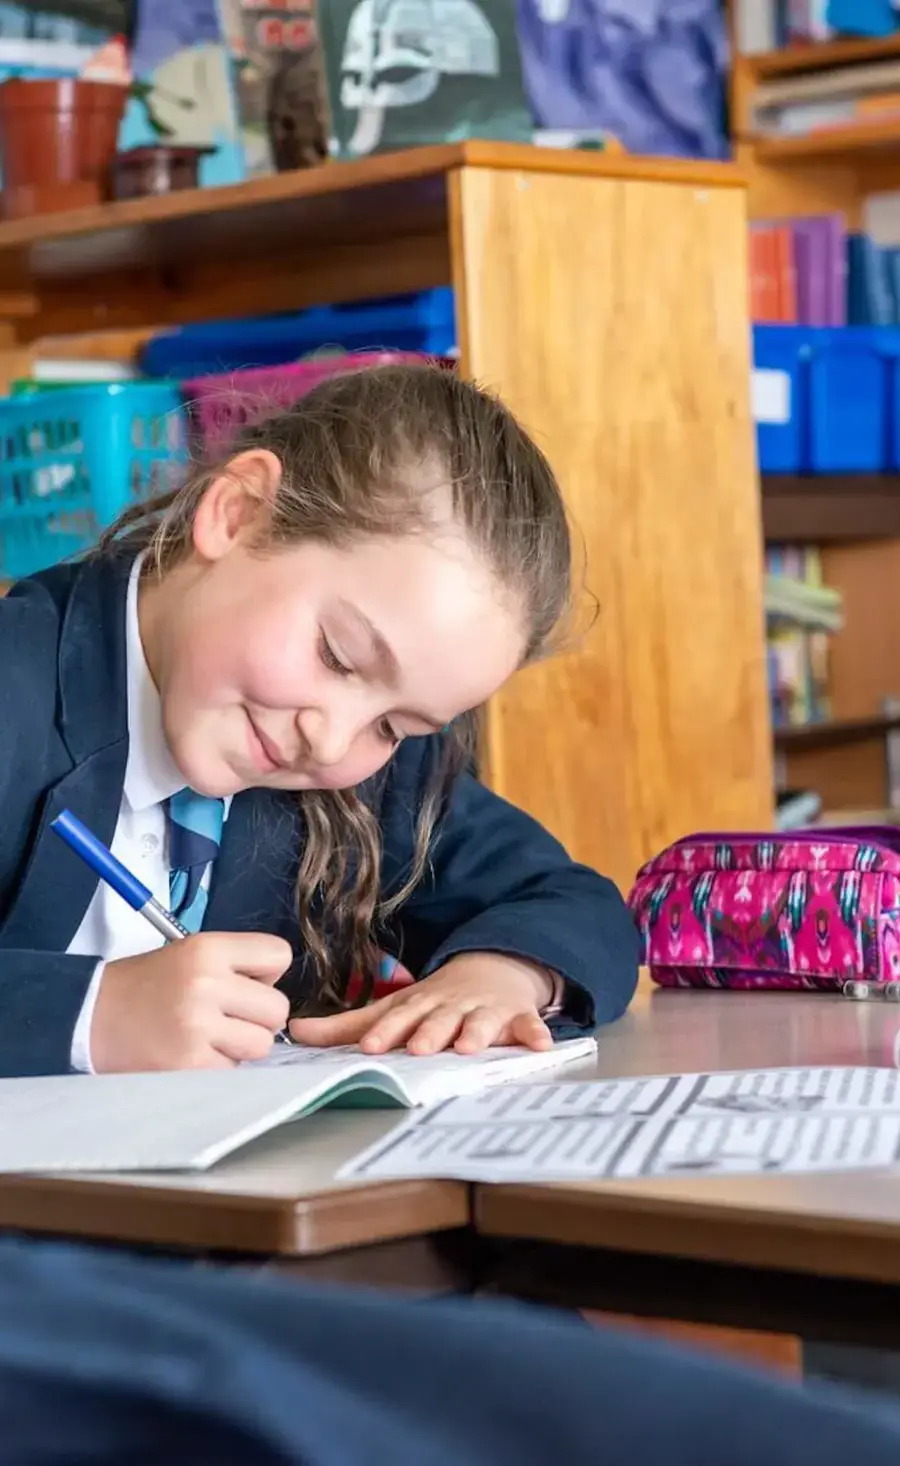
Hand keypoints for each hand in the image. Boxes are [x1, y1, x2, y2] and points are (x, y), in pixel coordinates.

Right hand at [91, 933, 291, 1072]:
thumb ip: (236, 962)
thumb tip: (278, 987)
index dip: (268, 973)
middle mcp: (206, 984)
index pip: (279, 955)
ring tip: (208, 1036)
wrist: (92, 1017)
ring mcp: (198, 1027)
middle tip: (228, 1016)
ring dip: (242, 1046)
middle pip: (278, 1008)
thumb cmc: (146, 986)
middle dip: (259, 1017)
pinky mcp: (191, 1064)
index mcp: (207, 949)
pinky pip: (234, 1070)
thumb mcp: (188, 953)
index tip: (246, 983)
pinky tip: (192, 1053)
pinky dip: (219, 1067)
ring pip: (262, 1044)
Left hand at [289, 953, 555, 1056]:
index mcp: (419, 1005)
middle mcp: (450, 1007)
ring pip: (480, 1021)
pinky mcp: (517, 1017)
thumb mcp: (393, 1008)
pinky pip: (528, 1025)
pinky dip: (534, 1033)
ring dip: (476, 1032)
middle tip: (419, 1048)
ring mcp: (485, 1010)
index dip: (385, 1032)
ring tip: (470, 1047)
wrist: (493, 969)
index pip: (398, 1018)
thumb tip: (293, 1032)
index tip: (370, 1046)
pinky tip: (539, 1046)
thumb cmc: (435, 1001)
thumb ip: (345, 1026)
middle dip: (429, 1032)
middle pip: (438, 1019)